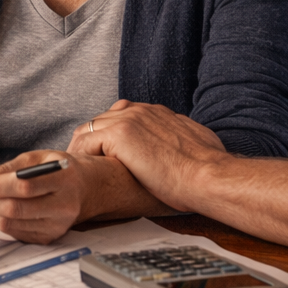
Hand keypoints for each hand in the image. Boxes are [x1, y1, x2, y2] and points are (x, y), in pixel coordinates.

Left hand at [0, 151, 90, 242]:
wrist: (85, 188)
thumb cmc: (58, 170)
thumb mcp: (36, 158)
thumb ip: (5, 168)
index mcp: (64, 179)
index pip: (25, 186)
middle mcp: (64, 206)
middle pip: (16, 209)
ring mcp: (58, 225)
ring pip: (12, 223)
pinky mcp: (50, 238)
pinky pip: (16, 233)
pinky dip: (3, 220)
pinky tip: (4, 209)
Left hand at [68, 100, 226, 211]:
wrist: (208, 176)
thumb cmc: (206, 171)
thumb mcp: (196, 144)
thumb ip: (182, 139)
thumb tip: (183, 149)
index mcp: (158, 113)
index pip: (123, 114)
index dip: (111, 134)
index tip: (107, 153)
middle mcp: (141, 111)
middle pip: (102, 120)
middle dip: (93, 140)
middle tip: (86, 162)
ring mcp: (129, 120)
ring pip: (90, 129)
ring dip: (83, 148)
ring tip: (79, 169)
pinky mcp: (119, 134)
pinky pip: (86, 142)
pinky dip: (80, 156)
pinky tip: (83, 172)